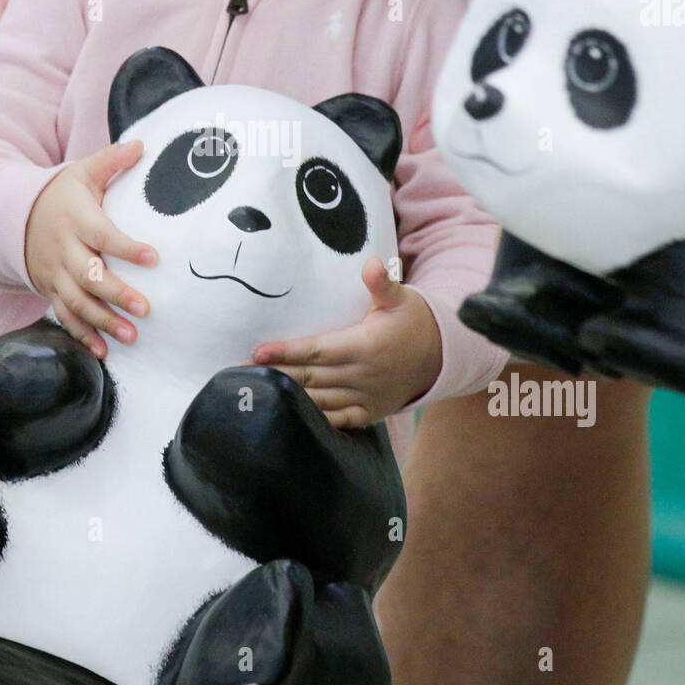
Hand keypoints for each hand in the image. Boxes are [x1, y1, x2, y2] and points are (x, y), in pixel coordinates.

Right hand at [24, 140, 158, 357]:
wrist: (14, 218)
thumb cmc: (60, 196)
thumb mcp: (80, 173)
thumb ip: (111, 161)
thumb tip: (143, 145)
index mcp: (75, 220)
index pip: (103, 235)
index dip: (126, 247)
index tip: (153, 257)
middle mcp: (64, 251)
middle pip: (89, 276)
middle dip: (116, 294)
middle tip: (145, 308)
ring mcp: (55, 275)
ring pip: (78, 302)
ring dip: (103, 322)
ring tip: (131, 336)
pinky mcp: (51, 291)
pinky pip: (65, 317)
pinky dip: (82, 336)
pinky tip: (103, 352)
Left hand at [250, 258, 442, 429]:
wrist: (442, 356)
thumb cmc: (413, 321)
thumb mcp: (401, 298)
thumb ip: (382, 284)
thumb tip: (371, 264)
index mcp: (364, 346)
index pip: (316, 350)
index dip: (286, 352)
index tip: (258, 352)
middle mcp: (361, 375)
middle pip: (310, 378)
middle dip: (276, 376)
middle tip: (243, 374)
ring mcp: (365, 397)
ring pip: (319, 401)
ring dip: (289, 398)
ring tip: (260, 394)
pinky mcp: (369, 412)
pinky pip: (337, 420)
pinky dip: (314, 420)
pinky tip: (290, 417)